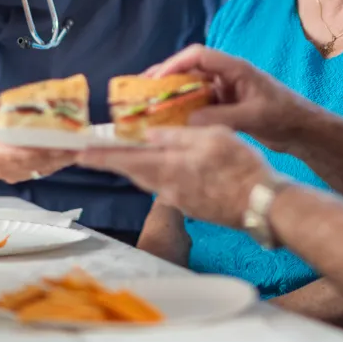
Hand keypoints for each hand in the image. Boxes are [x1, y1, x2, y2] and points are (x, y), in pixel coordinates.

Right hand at [0, 95, 76, 183]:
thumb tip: (16, 107)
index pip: (12, 156)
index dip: (35, 153)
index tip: (55, 145)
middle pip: (30, 165)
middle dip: (55, 156)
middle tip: (77, 145)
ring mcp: (8, 173)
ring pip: (37, 170)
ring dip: (59, 160)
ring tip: (79, 148)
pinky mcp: (18, 173)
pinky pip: (39, 170)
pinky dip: (56, 162)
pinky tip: (71, 152)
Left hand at [77, 125, 270, 226]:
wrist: (263, 205)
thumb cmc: (241, 167)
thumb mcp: (212, 137)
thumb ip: (179, 136)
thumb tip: (151, 134)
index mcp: (169, 169)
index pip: (125, 161)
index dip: (101, 157)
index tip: (79, 154)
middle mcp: (168, 189)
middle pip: (137, 172)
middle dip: (120, 160)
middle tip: (104, 150)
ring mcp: (181, 202)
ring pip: (153, 180)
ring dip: (142, 167)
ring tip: (137, 154)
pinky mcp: (194, 207)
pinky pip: (170, 188)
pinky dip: (164, 175)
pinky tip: (174, 166)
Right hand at [145, 45, 319, 152]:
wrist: (303, 131)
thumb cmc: (284, 116)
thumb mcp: (253, 117)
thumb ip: (221, 118)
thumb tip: (186, 121)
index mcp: (235, 68)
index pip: (198, 56)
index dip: (174, 64)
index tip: (154, 80)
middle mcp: (227, 75)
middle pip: (189, 68)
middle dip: (165, 78)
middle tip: (139, 91)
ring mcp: (226, 90)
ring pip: (191, 86)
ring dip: (171, 94)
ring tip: (147, 105)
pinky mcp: (225, 105)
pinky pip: (198, 103)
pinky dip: (182, 109)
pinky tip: (167, 121)